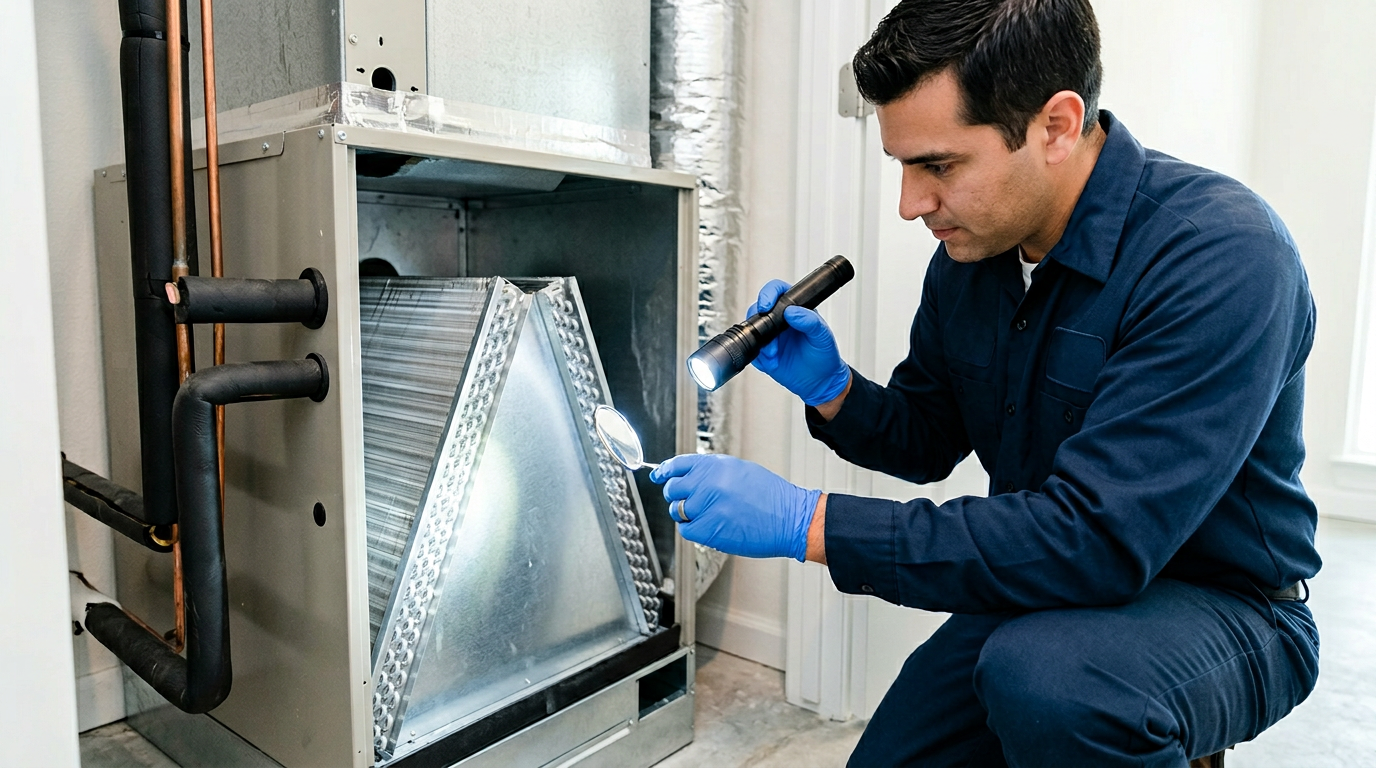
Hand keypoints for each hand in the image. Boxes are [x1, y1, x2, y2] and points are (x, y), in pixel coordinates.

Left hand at [650, 454, 820, 561]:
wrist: (790, 518)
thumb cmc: (770, 496)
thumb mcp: (740, 471)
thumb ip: (712, 471)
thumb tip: (688, 476)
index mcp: (715, 465)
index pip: (678, 464)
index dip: (664, 471)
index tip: (658, 476)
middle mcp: (708, 483)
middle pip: (673, 489)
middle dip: (677, 495)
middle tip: (689, 500)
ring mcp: (707, 506)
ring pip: (677, 510)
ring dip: (686, 513)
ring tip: (707, 514)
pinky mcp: (709, 529)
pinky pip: (686, 529)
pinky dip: (692, 528)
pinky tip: (707, 526)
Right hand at [748, 280, 850, 406]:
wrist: (821, 382)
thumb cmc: (825, 356)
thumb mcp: (823, 337)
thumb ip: (810, 321)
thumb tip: (792, 311)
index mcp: (796, 309)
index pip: (778, 291)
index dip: (769, 294)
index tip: (767, 305)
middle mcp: (781, 320)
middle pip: (758, 309)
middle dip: (760, 323)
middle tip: (770, 337)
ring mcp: (771, 337)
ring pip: (752, 331)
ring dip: (761, 343)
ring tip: (774, 354)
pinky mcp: (764, 354)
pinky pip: (753, 352)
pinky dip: (760, 358)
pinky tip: (773, 362)